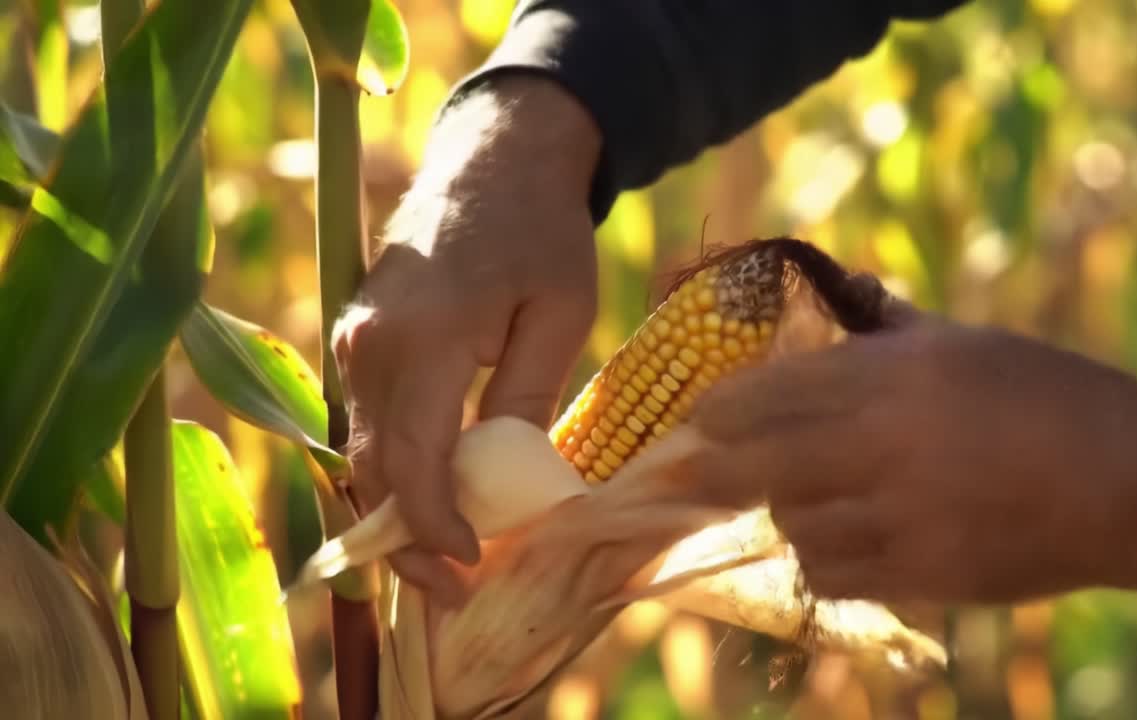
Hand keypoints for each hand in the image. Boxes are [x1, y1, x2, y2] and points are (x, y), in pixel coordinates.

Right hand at [331, 75, 601, 601]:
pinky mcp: (357, 339)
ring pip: (359, 452)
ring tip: (444, 559)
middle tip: (454, 590)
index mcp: (421, 337)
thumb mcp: (559, 317)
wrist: (491, 161)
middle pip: (369, 470)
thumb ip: (525, 400)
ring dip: (395, 511)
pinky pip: (364, 423)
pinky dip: (392, 470)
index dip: (435, 527)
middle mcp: (368, 344)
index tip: (469, 568)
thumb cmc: (540, 234)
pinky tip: (431, 500)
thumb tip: (508, 482)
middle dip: (407, 540)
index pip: (411, 461)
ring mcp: (354, 340)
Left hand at [686, 313, 1136, 605]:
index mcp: (895, 376)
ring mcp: (902, 514)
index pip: (776, 391)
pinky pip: (836, 574)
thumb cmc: (1051, 395)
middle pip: (762, 463)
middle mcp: (886, 443)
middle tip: (677, 478)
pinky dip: (819, 559)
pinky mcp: (924, 571)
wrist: (1133, 481)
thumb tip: (849, 286)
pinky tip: (827, 544)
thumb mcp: (968, 342)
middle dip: (709, 472)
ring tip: (789, 502)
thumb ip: (893, 322)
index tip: (696, 418)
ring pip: (795, 524)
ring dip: (781, 513)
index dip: (722, 409)